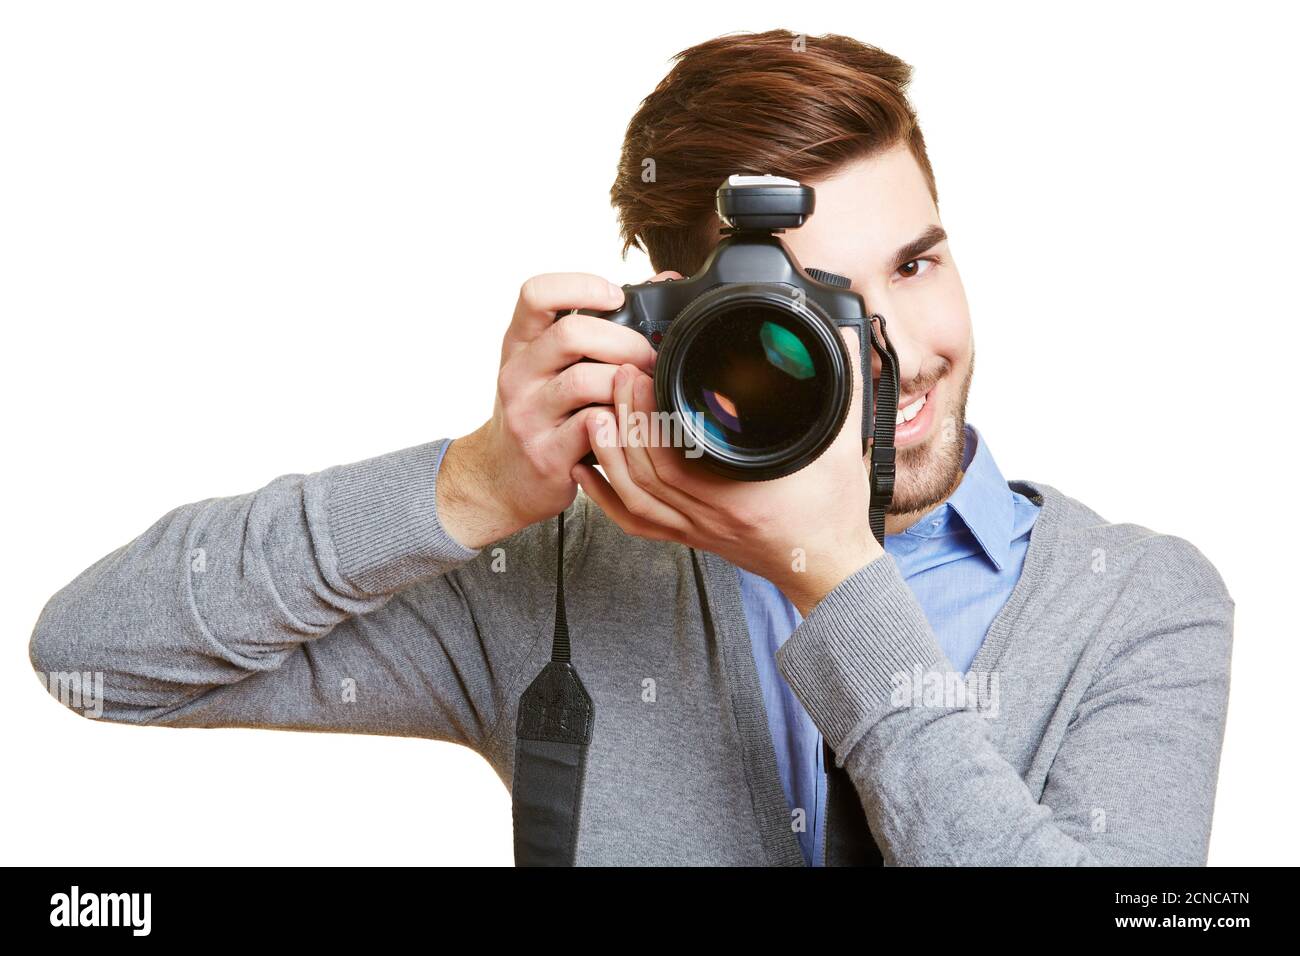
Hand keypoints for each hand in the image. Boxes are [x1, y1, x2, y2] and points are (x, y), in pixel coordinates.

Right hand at [437, 271, 678, 549]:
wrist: (500, 479)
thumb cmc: (539, 413)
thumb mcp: (549, 366)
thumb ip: (593, 330)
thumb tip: (662, 281)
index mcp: (519, 344)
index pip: (536, 294)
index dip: (581, 286)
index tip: (617, 297)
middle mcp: (517, 374)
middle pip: (571, 334)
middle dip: (625, 341)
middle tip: (648, 357)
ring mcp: (528, 416)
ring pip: (585, 381)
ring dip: (627, 383)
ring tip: (645, 391)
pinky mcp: (546, 454)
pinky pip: (594, 429)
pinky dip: (622, 421)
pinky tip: (631, 422)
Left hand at [576, 326, 884, 615]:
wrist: (830, 568)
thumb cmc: (835, 511)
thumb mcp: (842, 443)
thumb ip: (841, 386)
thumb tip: (841, 335)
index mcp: (743, 492)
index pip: (678, 454)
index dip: (649, 415)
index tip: (643, 372)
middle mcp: (711, 514)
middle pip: (646, 470)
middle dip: (624, 421)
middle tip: (618, 378)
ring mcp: (696, 529)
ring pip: (634, 497)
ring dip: (609, 455)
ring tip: (597, 415)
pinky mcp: (689, 537)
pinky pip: (636, 521)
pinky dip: (607, 497)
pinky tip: (587, 472)